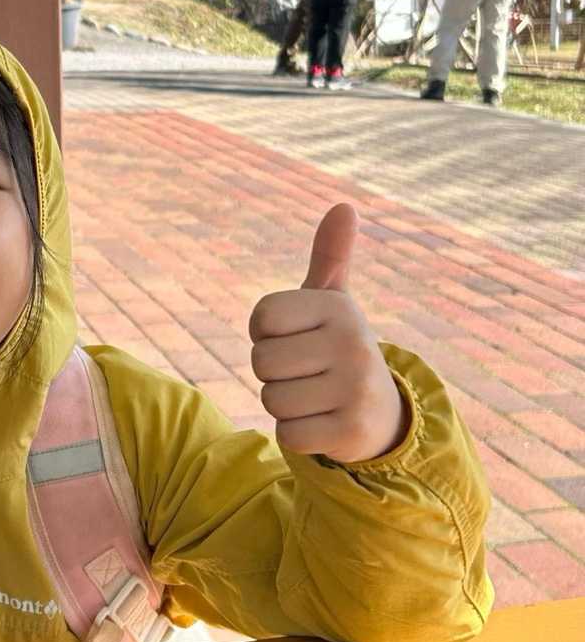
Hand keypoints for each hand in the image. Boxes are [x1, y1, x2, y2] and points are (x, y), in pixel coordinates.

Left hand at [249, 205, 407, 463]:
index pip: (261, 317)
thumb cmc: (338, 349)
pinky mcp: (352, 432)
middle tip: (307, 374)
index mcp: (339, 307)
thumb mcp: (332, 304)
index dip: (266, 333)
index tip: (295, 339)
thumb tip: (344, 206)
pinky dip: (297, 435)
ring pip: (272, 400)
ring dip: (285, 405)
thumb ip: (330, 257)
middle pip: (261, 361)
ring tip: (316, 398)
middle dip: (274, 373)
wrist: (381, 414)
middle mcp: (353, 342)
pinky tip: (323, 424)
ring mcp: (356, 388)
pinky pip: (287, 435)